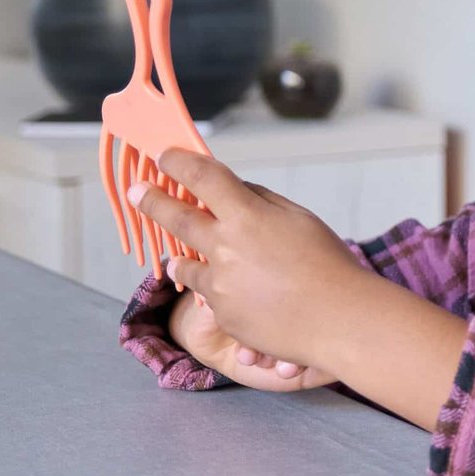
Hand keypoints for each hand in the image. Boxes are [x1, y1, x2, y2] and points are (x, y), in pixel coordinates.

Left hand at [128, 149, 368, 376]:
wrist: (337, 320)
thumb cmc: (328, 265)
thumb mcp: (300, 218)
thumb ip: (262, 201)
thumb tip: (235, 191)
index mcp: (247, 216)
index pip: (202, 178)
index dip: (178, 162)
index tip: (163, 155)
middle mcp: (225, 248)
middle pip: (176, 218)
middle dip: (152, 201)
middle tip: (137, 191)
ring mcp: (219, 284)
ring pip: (183, 264)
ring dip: (180, 258)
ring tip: (176, 258)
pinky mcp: (221, 315)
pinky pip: (208, 295)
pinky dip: (217, 290)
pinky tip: (241, 293)